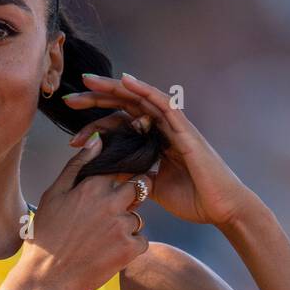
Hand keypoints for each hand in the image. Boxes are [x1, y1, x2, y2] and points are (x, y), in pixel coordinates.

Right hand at [18, 130, 149, 289]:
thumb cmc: (45, 237)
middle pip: (140, 186)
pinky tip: (107, 254)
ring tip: (102, 240)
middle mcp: (110, 202)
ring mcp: (122, 226)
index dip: (124, 173)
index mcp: (92, 186)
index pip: (122, 166)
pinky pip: (141, 241)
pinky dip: (129, 247)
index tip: (122, 181)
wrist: (45, 279)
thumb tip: (97, 140)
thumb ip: (76, 166)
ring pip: (138, 217)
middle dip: (135, 194)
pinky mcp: (129, 249)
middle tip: (116, 211)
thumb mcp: (54, 195)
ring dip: (127, 225)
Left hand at [65, 71, 256, 228]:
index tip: (71, 136)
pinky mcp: (185, 129)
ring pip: (139, 99)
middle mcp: (162, 128)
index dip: (95, 125)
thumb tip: (112, 178)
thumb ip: (135, 177)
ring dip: (113, 88)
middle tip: (68, 100)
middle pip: (125, 106)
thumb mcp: (153, 188)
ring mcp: (174, 125)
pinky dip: (145, 90)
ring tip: (88, 81)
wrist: (221, 208)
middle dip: (96, 101)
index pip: (120, 125)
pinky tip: (126, 81)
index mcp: (153, 141)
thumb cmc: (193, 199)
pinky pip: (163, 104)